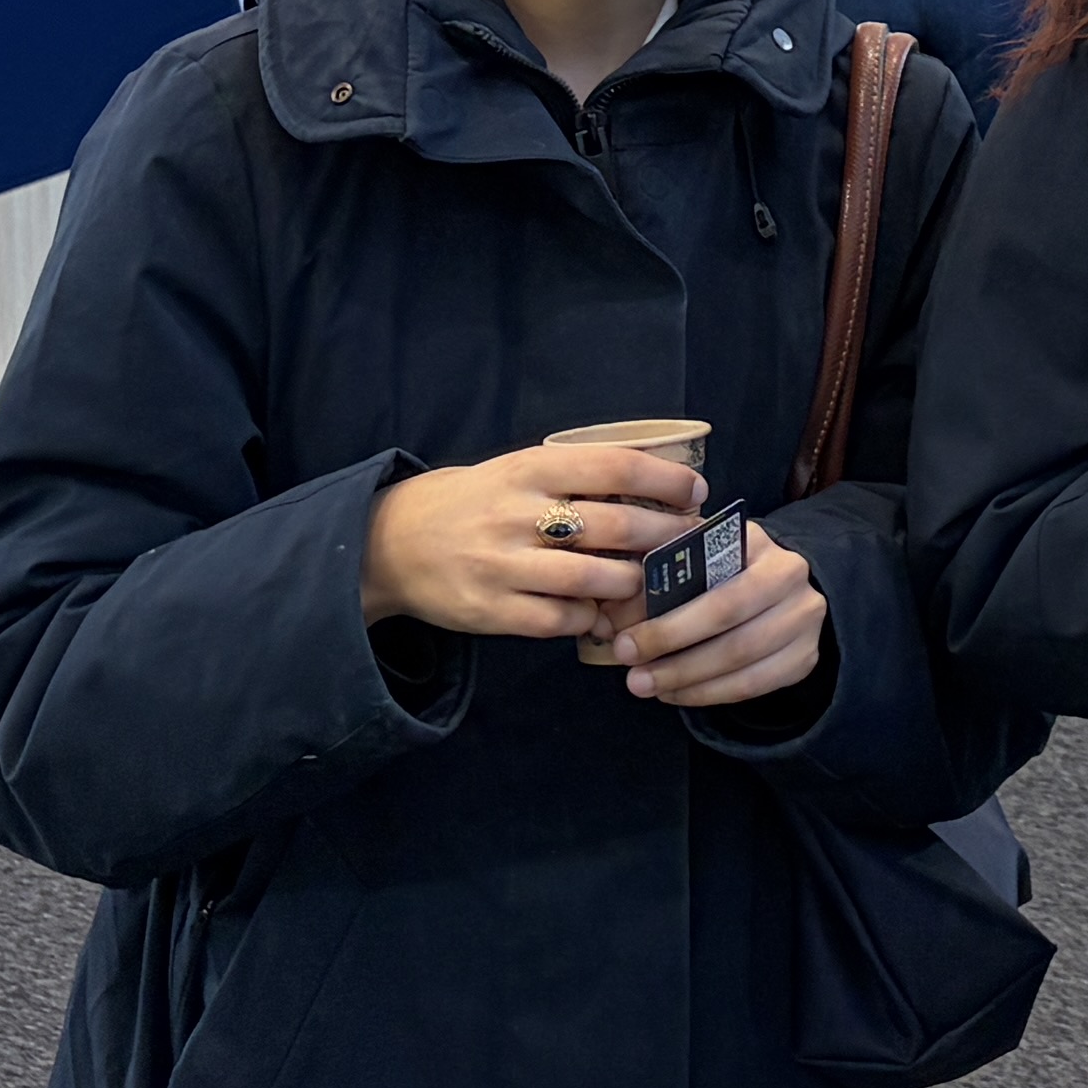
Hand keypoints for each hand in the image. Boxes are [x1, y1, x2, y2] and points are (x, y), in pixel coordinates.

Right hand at [362, 437, 703, 646]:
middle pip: (616, 527)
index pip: (616, 467)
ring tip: (643, 581)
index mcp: (529, 470)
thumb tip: (655, 491)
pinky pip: (561, 621)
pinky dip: (589, 619)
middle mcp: (517, 515)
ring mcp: (502, 566)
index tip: (695, 491)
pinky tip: (596, 612)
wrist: (392, 543)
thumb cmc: (475, 502)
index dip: (666, 480)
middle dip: (664, 536)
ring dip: (632, 584)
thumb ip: (574, 478)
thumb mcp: (517, 471)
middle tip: (686, 542)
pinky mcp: (491, 611)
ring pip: (595, 580)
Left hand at [618, 518, 827, 714]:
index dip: (665, 613)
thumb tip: (609, 617)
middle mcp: (790, 575)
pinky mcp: (805, 658)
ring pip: (740, 658)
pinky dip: (708, 694)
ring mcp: (804, 620)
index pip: (709, 577)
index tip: (621, 636)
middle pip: (727, 618)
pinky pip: (754, 685)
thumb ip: (655, 578)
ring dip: (685, 677)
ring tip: (643, 685)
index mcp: (756, 541)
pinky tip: (675, 693)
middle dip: (670, 645)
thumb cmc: (723, 570)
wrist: (782, 589)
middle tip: (629, 666)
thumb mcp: (693, 558)